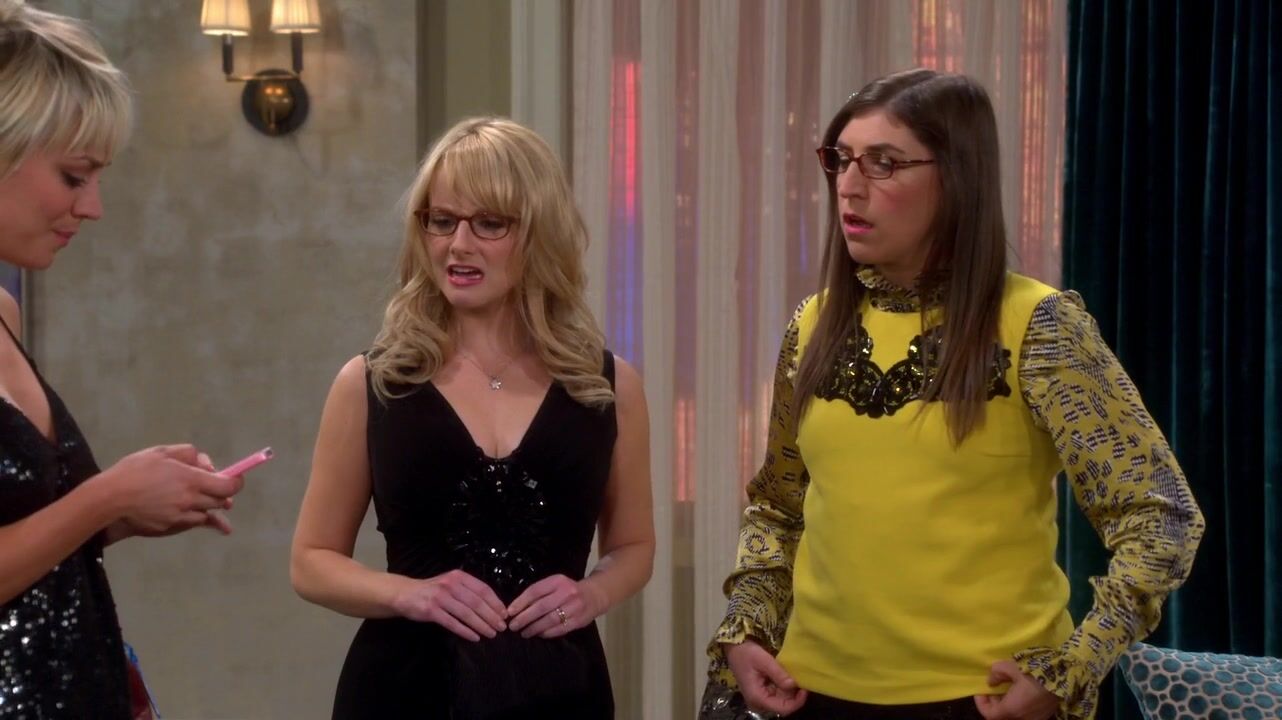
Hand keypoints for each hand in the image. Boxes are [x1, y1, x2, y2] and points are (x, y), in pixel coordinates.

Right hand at [102, 445, 243, 537]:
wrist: (109, 500)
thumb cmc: (134, 471)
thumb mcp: (162, 452)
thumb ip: (189, 454)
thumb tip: (206, 464)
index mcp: (192, 480)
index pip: (228, 485)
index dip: (236, 481)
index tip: (235, 477)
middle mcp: (191, 501)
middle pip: (221, 500)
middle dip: (222, 493)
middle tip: (217, 487)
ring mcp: (182, 517)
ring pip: (208, 514)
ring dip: (210, 507)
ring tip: (212, 503)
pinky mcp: (172, 528)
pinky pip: (195, 524)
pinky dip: (203, 521)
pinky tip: (221, 527)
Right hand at [392, 569, 507, 640]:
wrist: (405, 594)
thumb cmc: (432, 590)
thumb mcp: (451, 583)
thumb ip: (468, 591)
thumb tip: (492, 606)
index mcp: (459, 576)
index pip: (483, 589)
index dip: (495, 603)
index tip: (504, 614)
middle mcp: (451, 584)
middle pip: (476, 602)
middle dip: (491, 616)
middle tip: (501, 627)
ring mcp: (440, 597)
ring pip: (466, 613)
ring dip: (481, 625)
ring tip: (491, 634)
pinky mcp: (431, 611)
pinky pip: (452, 623)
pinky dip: (465, 631)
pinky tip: (474, 637)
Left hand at [506, 574, 607, 638]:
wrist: (595, 594)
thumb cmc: (568, 590)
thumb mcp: (555, 584)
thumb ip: (539, 593)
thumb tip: (515, 608)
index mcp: (557, 581)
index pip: (535, 591)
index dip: (520, 602)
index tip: (509, 612)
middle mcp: (566, 593)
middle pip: (541, 607)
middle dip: (524, 618)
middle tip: (513, 626)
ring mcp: (574, 607)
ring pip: (550, 620)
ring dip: (534, 628)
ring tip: (524, 633)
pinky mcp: (579, 620)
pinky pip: (560, 629)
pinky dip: (547, 633)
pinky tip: (539, 634)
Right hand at [724, 639, 807, 716]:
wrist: (733, 647)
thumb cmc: (746, 652)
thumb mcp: (763, 660)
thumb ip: (778, 674)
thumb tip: (794, 685)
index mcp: (758, 697)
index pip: (783, 709)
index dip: (797, 701)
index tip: (805, 688)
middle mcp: (758, 702)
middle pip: (784, 705)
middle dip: (794, 693)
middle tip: (801, 678)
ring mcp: (760, 698)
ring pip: (782, 699)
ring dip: (789, 689)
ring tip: (793, 674)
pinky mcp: (761, 692)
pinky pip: (777, 693)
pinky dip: (784, 686)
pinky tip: (785, 675)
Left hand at [974, 660, 1059, 719]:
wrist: (1065, 676)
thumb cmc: (1034, 672)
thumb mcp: (1010, 666)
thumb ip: (996, 673)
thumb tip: (991, 681)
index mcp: (1011, 710)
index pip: (989, 714)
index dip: (981, 703)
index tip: (981, 691)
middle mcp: (1022, 719)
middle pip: (1000, 717)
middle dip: (993, 705)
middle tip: (993, 690)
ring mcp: (1035, 718)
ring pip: (1013, 716)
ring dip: (1006, 706)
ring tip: (1006, 690)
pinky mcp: (1044, 716)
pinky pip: (1025, 715)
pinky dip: (1018, 707)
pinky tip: (1020, 693)